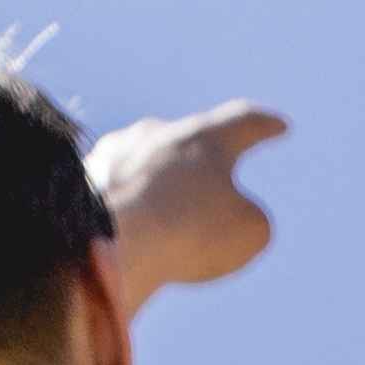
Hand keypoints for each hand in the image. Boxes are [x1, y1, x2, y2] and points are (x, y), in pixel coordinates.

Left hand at [87, 104, 287, 310]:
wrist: (111, 241)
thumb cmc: (190, 232)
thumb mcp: (249, 233)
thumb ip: (250, 219)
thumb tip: (229, 217)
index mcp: (205, 137)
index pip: (243, 123)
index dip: (265, 127)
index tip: (279, 126)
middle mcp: (158, 132)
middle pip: (190, 146)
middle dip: (204, 168)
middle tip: (214, 191)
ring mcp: (117, 150)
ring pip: (150, 168)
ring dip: (164, 194)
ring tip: (169, 231)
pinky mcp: (85, 176)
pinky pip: (118, 190)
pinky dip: (132, 210)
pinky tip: (132, 236)